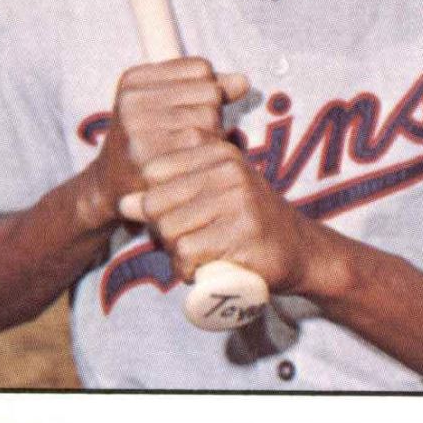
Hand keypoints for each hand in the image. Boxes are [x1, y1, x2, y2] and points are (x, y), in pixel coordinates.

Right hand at [88, 56, 247, 227]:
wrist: (112, 190)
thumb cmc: (151, 141)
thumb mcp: (170, 104)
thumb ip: (210, 89)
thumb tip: (243, 82)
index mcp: (134, 79)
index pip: (201, 69)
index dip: (206, 93)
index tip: (183, 114)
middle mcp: (132, 100)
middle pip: (210, 93)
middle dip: (211, 117)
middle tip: (186, 140)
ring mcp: (137, 129)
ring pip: (210, 119)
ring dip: (212, 139)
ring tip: (186, 153)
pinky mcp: (149, 159)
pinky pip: (204, 147)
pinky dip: (207, 158)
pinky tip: (190, 168)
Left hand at [132, 135, 315, 291]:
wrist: (298, 249)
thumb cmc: (244, 221)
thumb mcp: (210, 195)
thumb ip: (168, 194)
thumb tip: (124, 202)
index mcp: (218, 151)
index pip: (154, 171)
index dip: (155, 201)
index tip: (179, 215)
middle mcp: (229, 169)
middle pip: (157, 203)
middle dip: (162, 231)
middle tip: (186, 243)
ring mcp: (238, 201)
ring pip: (169, 230)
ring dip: (174, 253)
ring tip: (197, 256)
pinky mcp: (243, 234)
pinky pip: (187, 253)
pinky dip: (186, 270)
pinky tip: (201, 271)